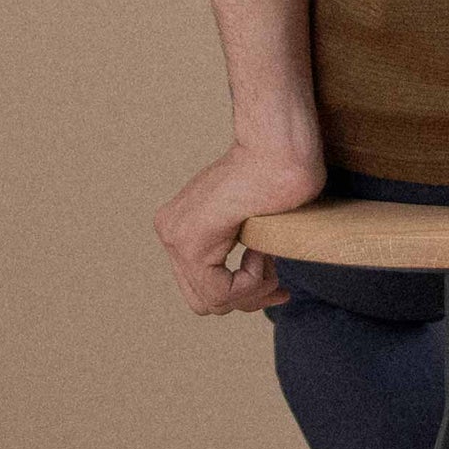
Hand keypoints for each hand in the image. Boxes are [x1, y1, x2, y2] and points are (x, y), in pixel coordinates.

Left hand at [153, 137, 327, 314]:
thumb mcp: (249, 214)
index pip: (203, 285)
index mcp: (181, 224)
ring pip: (212, 301)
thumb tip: (247, 290)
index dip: (243, 292)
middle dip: (246, 299)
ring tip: (271, 259)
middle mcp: (170, 231)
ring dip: (252, 289)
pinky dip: (250, 282)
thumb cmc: (276, 172)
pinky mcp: (189, 242)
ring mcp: (175, 236)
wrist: (278, 147)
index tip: (275, 278)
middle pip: (204, 300)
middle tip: (278, 288)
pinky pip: (219, 293)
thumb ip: (234, 240)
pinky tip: (261, 251)